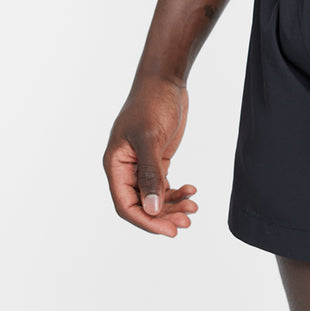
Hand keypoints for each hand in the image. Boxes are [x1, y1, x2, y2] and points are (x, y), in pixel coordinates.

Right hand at [102, 76, 197, 236]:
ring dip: (173, 206)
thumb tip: (151, 209)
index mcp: (115, 164)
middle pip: (141, 205)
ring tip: (194, 208)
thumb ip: (150, 174)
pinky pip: (163, 185)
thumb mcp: (150, 138)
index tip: (170, 230)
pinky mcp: (156, 159)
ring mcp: (141, 165)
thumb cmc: (151, 103)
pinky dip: (177, 192)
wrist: (165, 81)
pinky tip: (192, 190)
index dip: (146, 221)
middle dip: (163, 216)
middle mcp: (125, 168)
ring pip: (154, 197)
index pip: (125, 205)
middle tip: (187, 222)